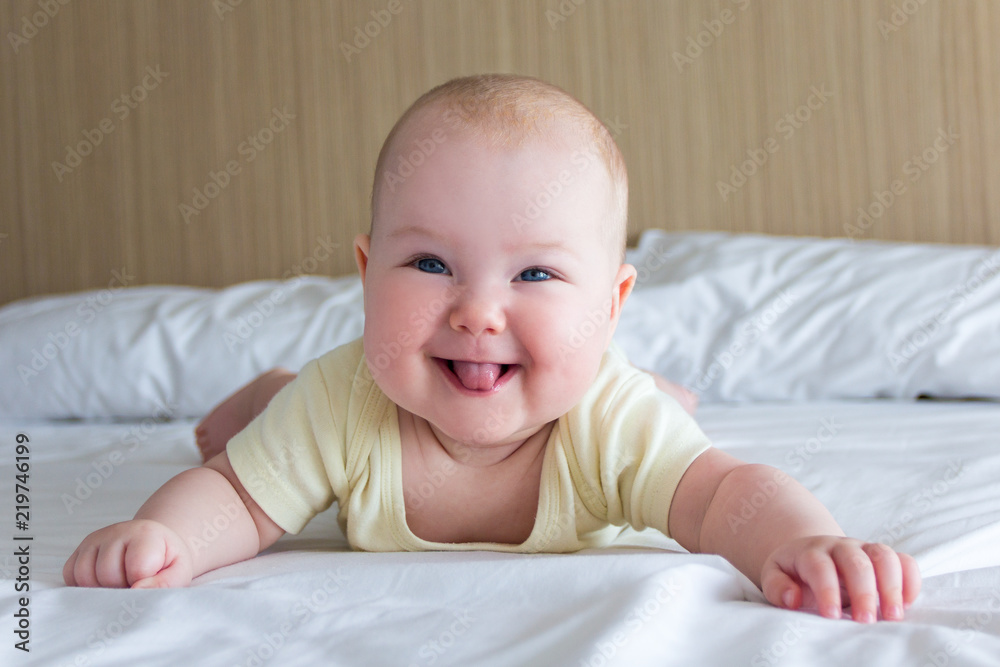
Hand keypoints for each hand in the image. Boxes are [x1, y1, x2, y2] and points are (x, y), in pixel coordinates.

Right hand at [63, 519, 193, 588]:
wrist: (155, 546)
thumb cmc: (166, 562)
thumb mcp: (179, 572)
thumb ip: (164, 584)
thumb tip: (136, 592)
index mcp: (145, 533)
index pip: (136, 569)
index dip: (143, 584)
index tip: (151, 580)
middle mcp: (117, 531)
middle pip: (107, 574)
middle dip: (121, 587)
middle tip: (135, 582)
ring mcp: (95, 539)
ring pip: (85, 577)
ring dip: (101, 589)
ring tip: (121, 582)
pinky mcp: (80, 549)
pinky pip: (70, 575)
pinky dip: (84, 586)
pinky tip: (103, 583)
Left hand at [761, 535, 920, 621]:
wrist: (810, 553)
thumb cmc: (793, 573)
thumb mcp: (774, 578)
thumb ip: (777, 588)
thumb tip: (792, 598)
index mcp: (811, 552)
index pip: (820, 566)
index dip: (827, 590)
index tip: (832, 616)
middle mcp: (840, 547)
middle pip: (856, 561)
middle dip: (863, 591)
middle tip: (866, 621)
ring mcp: (864, 549)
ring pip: (884, 555)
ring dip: (892, 585)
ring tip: (893, 616)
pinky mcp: (883, 558)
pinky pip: (904, 561)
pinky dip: (910, 580)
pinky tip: (907, 604)